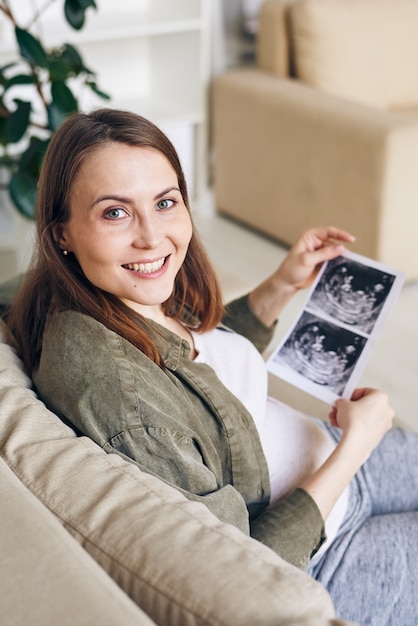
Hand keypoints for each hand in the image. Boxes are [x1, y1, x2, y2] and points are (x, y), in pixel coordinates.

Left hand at [276, 226, 355, 291]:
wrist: (287, 283)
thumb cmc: (291, 269)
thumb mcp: (307, 260)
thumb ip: (324, 253)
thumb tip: (341, 248)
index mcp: (309, 237)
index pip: (328, 232)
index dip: (341, 235)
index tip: (351, 240)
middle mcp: (316, 243)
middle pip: (334, 242)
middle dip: (341, 248)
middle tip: (349, 256)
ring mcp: (320, 253)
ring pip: (335, 253)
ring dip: (340, 257)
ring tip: (346, 263)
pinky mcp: (322, 262)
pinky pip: (334, 261)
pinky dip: (338, 264)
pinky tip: (342, 268)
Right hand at [300, 387, 393, 520]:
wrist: (353, 447)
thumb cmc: (350, 423)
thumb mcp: (342, 406)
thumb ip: (341, 403)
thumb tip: (338, 406)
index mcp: (382, 399)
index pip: (363, 391)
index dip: (349, 396)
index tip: (339, 403)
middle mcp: (387, 412)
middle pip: (363, 406)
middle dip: (348, 409)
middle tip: (334, 413)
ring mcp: (383, 428)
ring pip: (362, 419)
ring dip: (347, 419)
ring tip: (333, 422)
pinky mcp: (375, 441)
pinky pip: (361, 431)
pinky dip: (351, 430)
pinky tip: (338, 432)